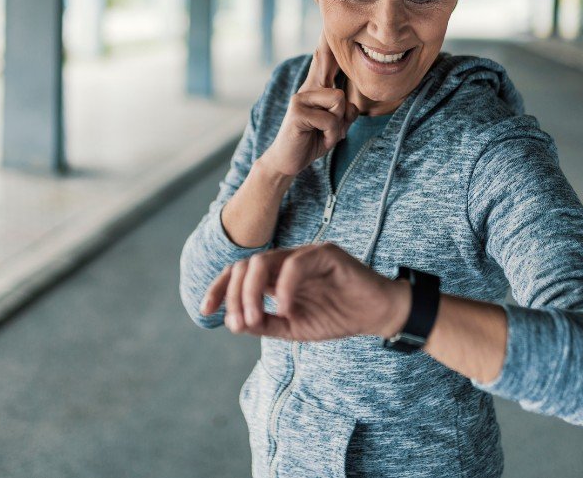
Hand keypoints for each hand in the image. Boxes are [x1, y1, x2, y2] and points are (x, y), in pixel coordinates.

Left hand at [198, 242, 410, 341]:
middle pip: (245, 265)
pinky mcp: (326, 253)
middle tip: (240, 324)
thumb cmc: (337, 317)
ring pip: (264, 261)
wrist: (376, 315)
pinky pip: (295, 265)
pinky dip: (284, 288)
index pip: (238, 272)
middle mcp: (286, 259)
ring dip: (252, 293)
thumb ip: (265, 324)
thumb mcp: (293, 329)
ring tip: (255, 320)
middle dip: (235, 295)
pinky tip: (286, 310)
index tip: (206, 311)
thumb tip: (233, 323)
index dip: (219, 288)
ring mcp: (305, 254)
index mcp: (276, 274)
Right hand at [256, 32, 358, 179]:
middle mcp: (308, 88)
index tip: (327, 19)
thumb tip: (350, 104)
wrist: (288, 161)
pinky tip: (319, 140)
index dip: (326, 39)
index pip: (323, 60)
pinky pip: (330, 120)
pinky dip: (331, 136)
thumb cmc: (312, 141)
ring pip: (339, 101)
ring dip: (339, 125)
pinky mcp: (297, 112)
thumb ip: (345, 113)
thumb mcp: (335, 126)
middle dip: (330, 49)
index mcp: (317, 88)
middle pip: (326, 62)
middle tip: (326, 25)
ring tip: (326, 134)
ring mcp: (300, 98)